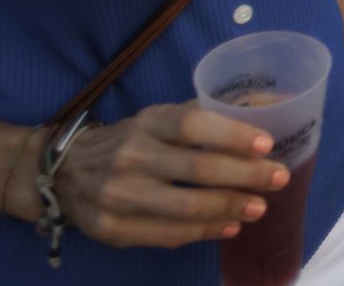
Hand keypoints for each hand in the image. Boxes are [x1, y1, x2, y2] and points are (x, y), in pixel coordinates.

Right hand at [8, 104, 288, 248]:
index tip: (267, 144)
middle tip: (278, 178)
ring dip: (230, 208)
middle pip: (196, 170)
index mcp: (146, 122)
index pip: (192, 125)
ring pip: (186, 207)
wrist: (65, 173)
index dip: (232, 134)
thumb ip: (204, 116)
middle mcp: (130, 157)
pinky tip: (229, 225)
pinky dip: (205, 230)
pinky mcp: (114, 230)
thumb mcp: (159, 118)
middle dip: (245, 176)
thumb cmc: (130, 140)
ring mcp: (119, 196)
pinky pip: (169, 234)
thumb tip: (267, 109)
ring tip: (259, 207)